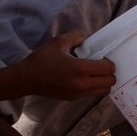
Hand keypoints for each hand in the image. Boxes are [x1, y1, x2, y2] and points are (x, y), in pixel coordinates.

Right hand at [0, 31, 116, 102]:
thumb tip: (86, 38)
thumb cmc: (42, 59)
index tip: (101, 57)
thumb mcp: (58, 42)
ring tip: (94, 73)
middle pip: (110, 82)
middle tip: (100, 65)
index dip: (109, 62)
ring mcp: (78, 94)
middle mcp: (82, 84)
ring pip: (103, 91)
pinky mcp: (73, 99)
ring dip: (104, 82)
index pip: (108, 69)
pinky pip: (92, 94)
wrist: (27, 79)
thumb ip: (76, 36)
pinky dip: (94, 87)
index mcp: (80, 69)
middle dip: (109, 73)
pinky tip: (84, 78)